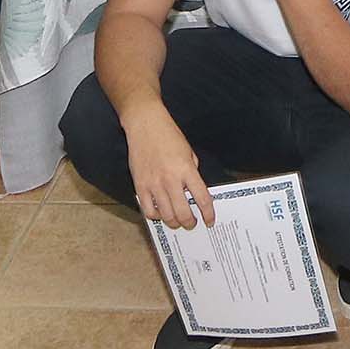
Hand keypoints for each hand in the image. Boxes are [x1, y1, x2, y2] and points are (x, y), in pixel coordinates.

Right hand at [126, 111, 214, 230]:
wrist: (145, 124)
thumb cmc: (168, 136)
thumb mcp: (189, 152)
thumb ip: (192, 173)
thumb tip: (193, 193)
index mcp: (187, 170)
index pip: (202, 199)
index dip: (208, 214)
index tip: (210, 220)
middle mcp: (171, 179)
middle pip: (183, 213)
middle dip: (190, 223)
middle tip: (192, 224)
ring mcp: (154, 184)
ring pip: (166, 215)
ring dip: (174, 223)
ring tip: (177, 221)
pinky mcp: (140, 186)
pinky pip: (149, 210)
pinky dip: (156, 216)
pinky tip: (161, 212)